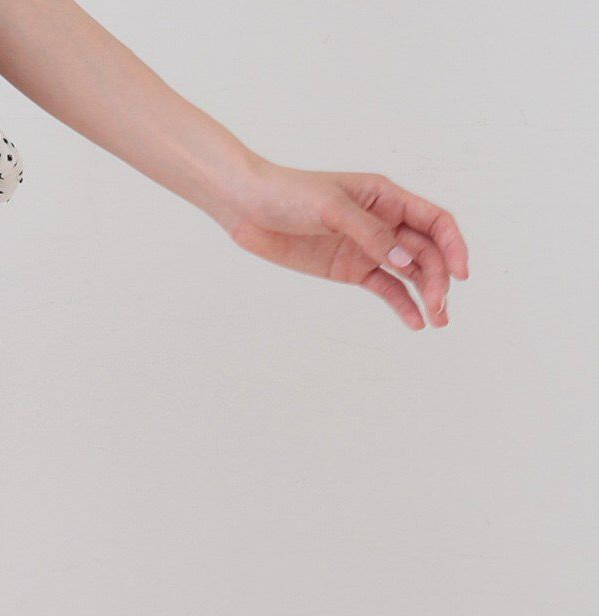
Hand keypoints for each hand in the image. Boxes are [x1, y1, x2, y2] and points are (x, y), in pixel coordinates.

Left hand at [224, 163, 469, 330]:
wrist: (251, 209)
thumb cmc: (291, 196)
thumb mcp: (331, 209)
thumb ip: (369, 234)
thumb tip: (404, 261)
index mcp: (388, 197)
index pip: (435, 221)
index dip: (453, 246)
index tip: (461, 274)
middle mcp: (385, 222)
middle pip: (426, 252)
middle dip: (438, 279)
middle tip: (440, 308)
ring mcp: (368, 248)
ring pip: (409, 273)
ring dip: (426, 295)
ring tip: (437, 322)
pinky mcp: (350, 269)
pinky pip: (384, 288)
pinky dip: (400, 304)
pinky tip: (414, 322)